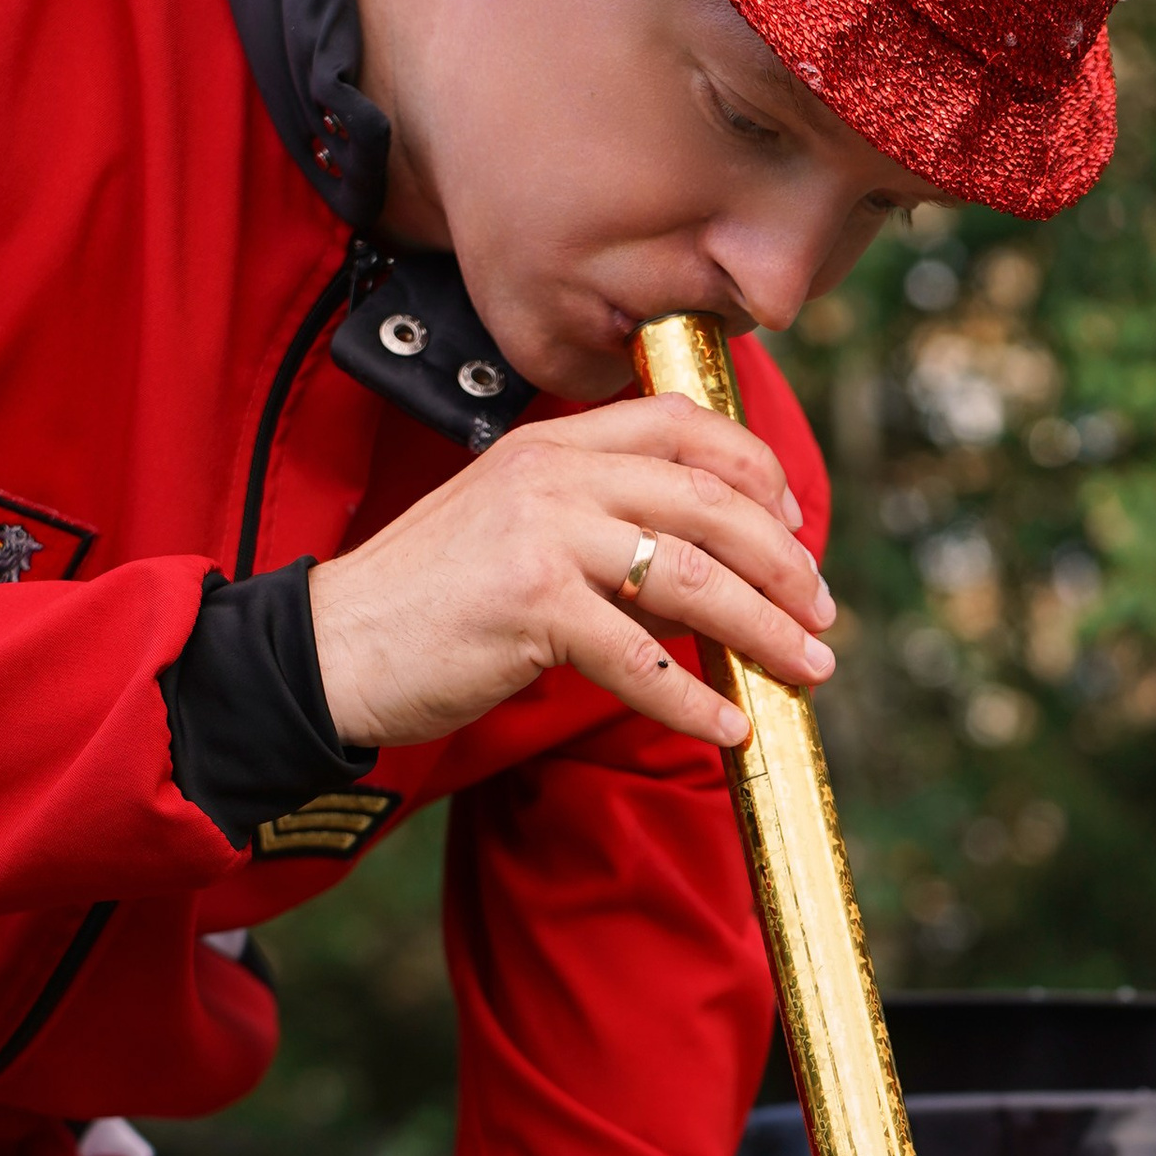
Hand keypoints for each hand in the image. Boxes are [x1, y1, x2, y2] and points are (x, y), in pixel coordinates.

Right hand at [306, 393, 834, 752]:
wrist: (332, 645)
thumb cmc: (429, 600)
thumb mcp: (514, 528)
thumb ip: (596, 525)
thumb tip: (700, 571)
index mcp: (554, 444)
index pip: (682, 425)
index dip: (756, 472)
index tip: (795, 527)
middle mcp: (554, 473)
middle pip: (708, 501)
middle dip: (783, 562)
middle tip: (823, 613)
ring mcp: (542, 533)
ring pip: (691, 575)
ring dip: (763, 631)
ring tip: (805, 670)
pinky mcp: (529, 603)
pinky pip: (639, 657)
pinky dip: (692, 700)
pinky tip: (728, 731)